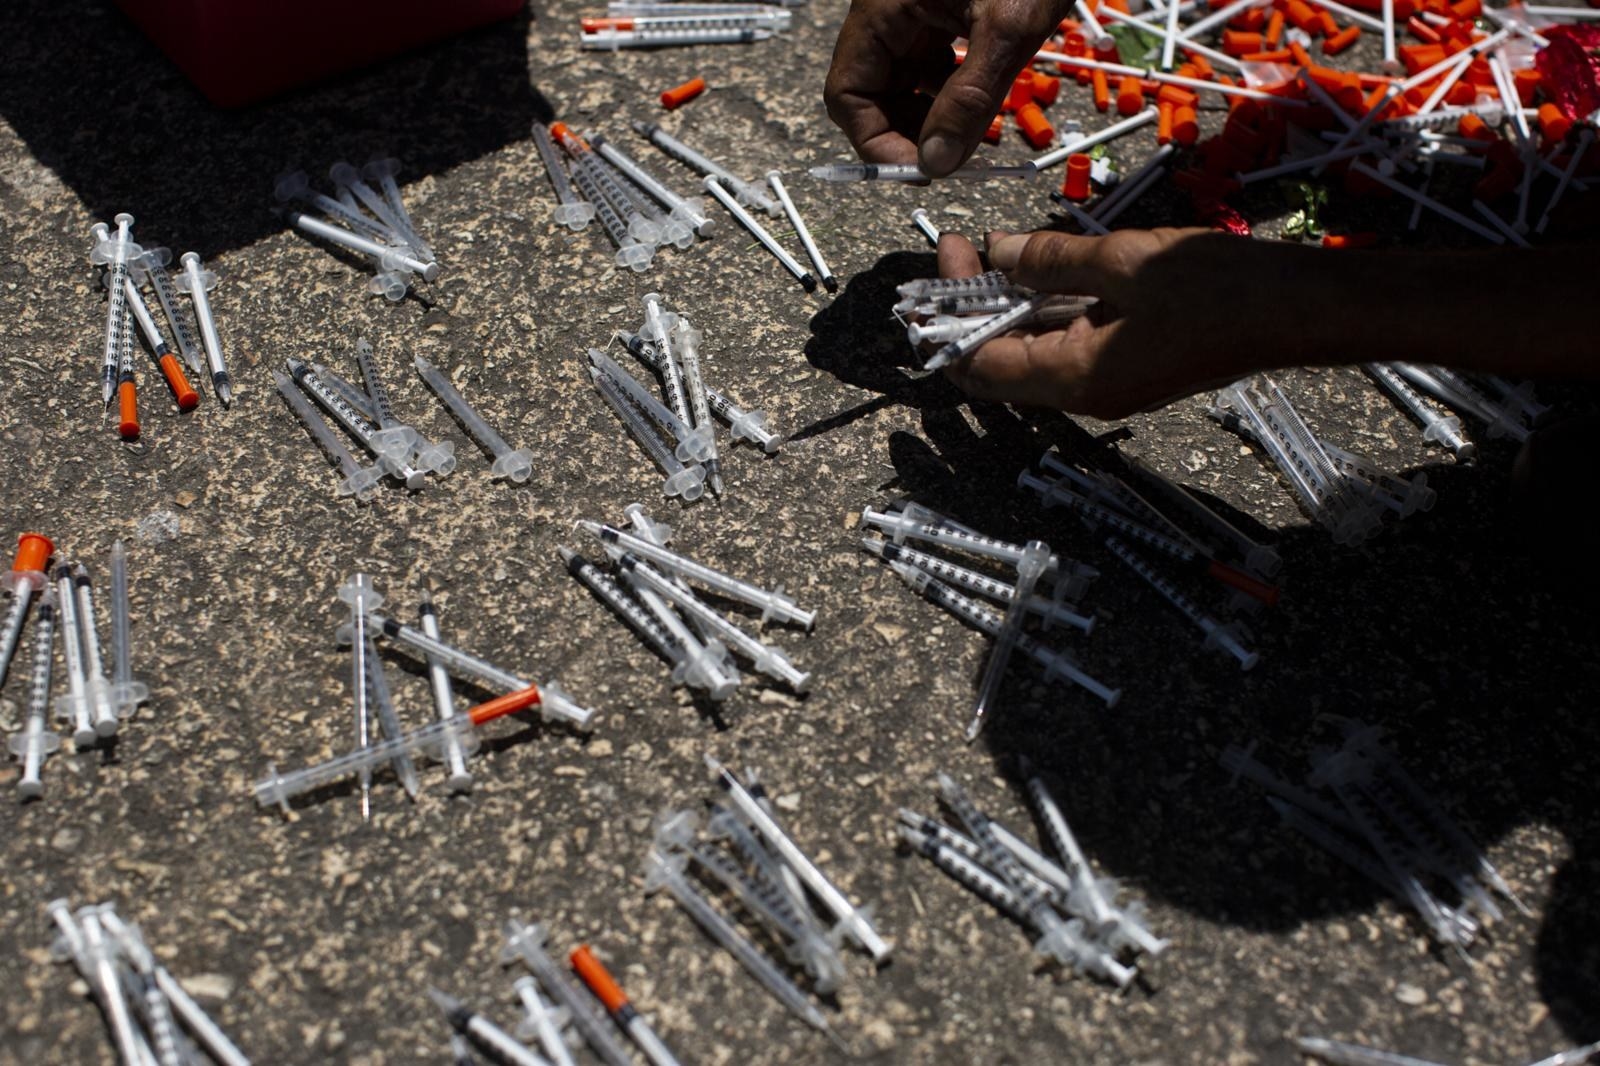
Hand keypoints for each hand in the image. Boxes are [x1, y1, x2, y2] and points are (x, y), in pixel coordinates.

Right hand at [824, 0, 1070, 175]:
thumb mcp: (1006, 30)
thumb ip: (968, 101)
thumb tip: (937, 163)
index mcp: (883, 6)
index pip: (848, 94)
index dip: (877, 143)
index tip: (920, 171)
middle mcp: (887, 9)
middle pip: (870, 92)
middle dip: (905, 134)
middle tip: (948, 162)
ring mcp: (911, 9)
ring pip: (899, 82)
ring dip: (927, 117)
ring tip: (968, 136)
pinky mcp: (937, 10)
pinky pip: (926, 63)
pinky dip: (946, 91)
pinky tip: (977, 102)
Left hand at [934, 228, 1251, 417]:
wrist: (1295, 312)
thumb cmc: (1218, 290)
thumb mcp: (1123, 261)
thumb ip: (1051, 260)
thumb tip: (998, 253)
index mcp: (1075, 378)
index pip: (979, 363)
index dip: (951, 312)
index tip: (952, 252)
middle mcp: (1083, 396)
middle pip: (998, 365)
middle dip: (970, 309)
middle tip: (965, 249)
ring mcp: (1106, 386)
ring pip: (1031, 355)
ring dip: (1006, 308)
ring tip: (994, 254)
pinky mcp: (1126, 369)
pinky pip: (1066, 347)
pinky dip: (1044, 313)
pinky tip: (1041, 271)